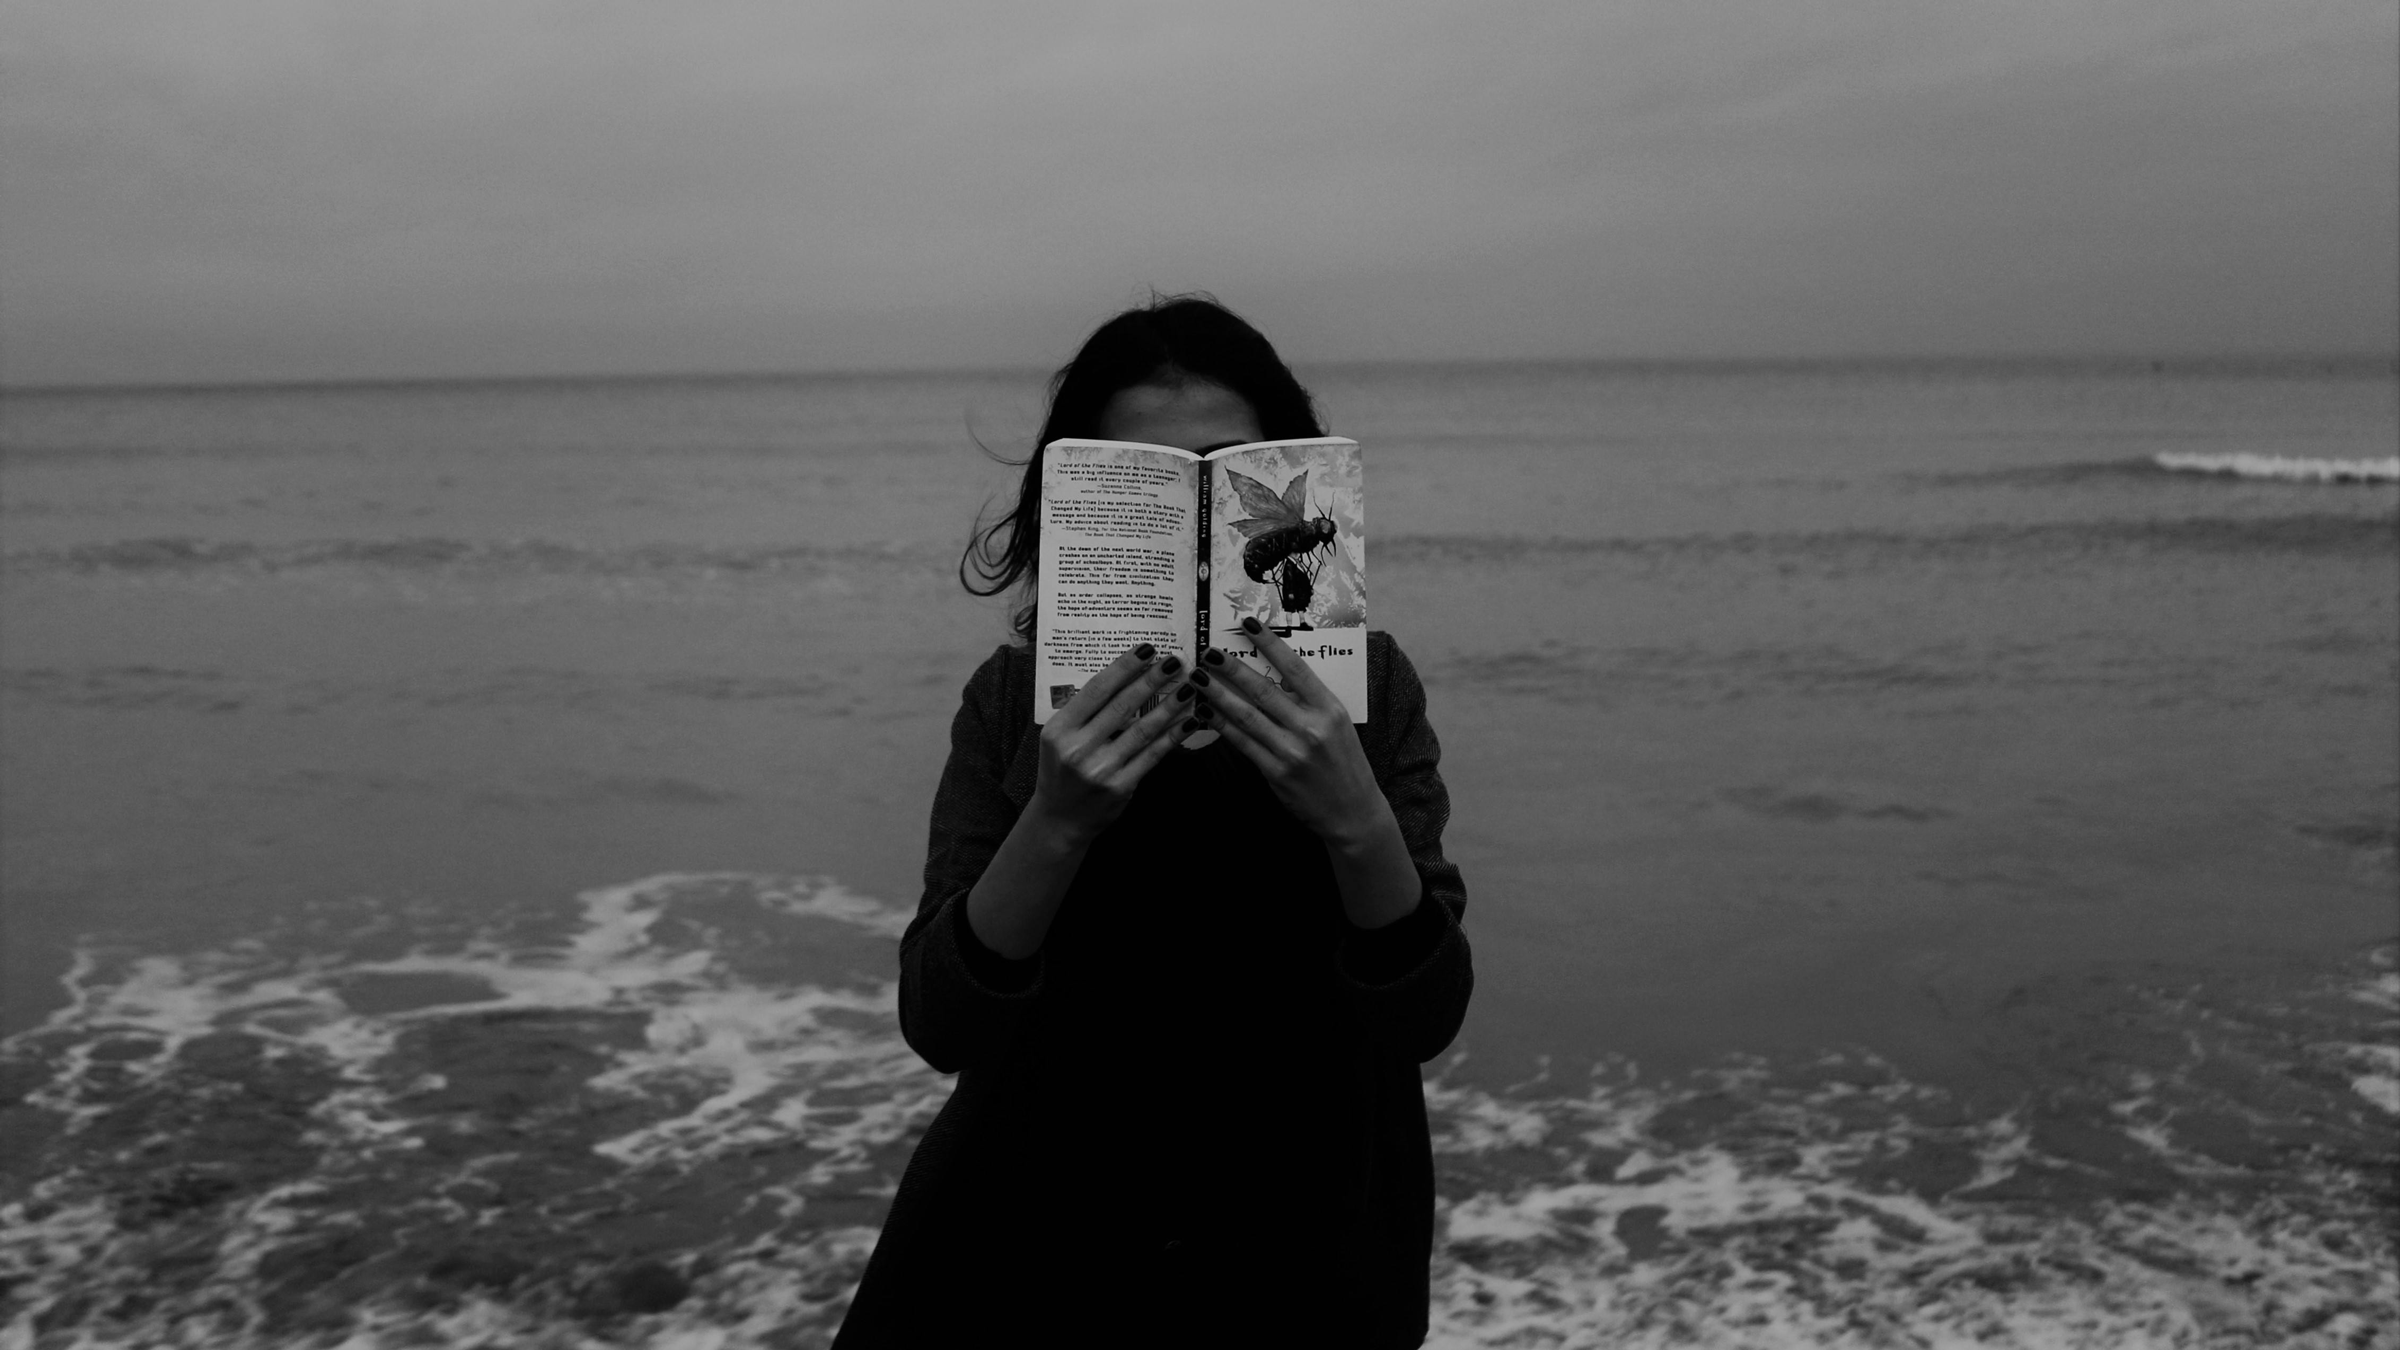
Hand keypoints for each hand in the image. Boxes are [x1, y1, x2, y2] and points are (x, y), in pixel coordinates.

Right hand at [1031, 643, 1194, 839]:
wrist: (1060, 819)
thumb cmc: (1062, 770)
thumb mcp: (1058, 738)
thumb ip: (1082, 712)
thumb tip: (1124, 676)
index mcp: (1059, 729)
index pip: (1096, 690)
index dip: (1124, 667)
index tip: (1146, 649)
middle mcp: (1078, 748)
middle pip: (1122, 705)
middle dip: (1152, 680)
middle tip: (1174, 661)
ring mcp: (1100, 769)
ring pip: (1142, 729)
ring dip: (1169, 706)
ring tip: (1188, 687)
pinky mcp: (1121, 787)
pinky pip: (1153, 755)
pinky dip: (1173, 736)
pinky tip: (1188, 721)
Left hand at [1196, 619, 1391, 847]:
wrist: (1352, 812)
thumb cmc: (1345, 764)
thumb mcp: (1338, 725)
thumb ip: (1310, 702)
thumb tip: (1276, 676)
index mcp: (1331, 708)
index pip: (1296, 668)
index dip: (1271, 644)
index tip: (1250, 624)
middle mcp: (1312, 727)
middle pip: (1264, 689)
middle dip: (1232, 668)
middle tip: (1209, 651)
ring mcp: (1292, 751)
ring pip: (1247, 715)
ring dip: (1218, 695)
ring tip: (1198, 678)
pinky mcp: (1276, 772)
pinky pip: (1242, 743)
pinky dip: (1221, 726)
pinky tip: (1205, 713)